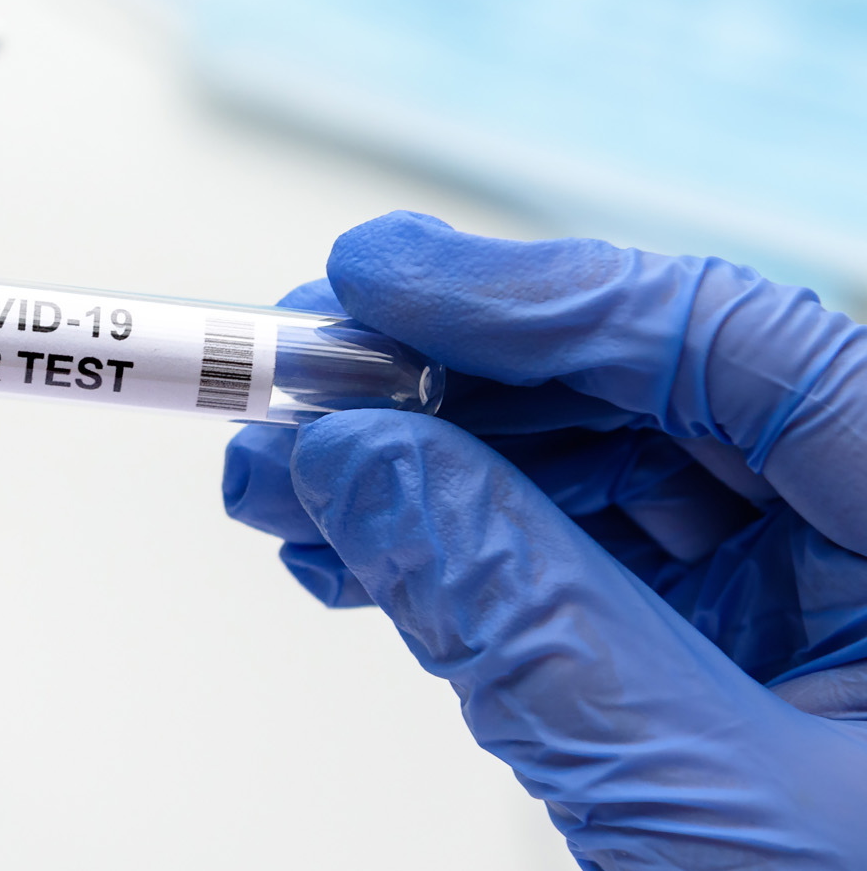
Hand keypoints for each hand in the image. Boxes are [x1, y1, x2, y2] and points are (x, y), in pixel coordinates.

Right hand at [224, 212, 866, 869]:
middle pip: (651, 393)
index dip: (536, 293)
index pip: (740, 343)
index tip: (366, 284)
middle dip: (447, 391)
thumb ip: (519, 616)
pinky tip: (357, 556)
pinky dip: (467, 555)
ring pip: (604, 474)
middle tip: (288, 388)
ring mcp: (826, 601)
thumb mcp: (700, 811)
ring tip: (284, 491)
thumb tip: (351, 457)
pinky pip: (594, 563)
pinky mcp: (750, 659)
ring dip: (430, 473)